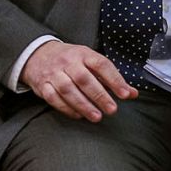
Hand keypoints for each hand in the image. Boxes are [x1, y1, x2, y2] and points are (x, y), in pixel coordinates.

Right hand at [21, 40, 136, 120]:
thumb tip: (132, 93)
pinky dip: (66, 108)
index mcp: (83, 53)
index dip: (115, 80)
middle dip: (99, 96)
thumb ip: (112, 77)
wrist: (38, 54)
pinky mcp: (43, 86)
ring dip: (84, 105)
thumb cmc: (71, 60)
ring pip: (68, 90)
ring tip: (97, 117)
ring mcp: (54, 73)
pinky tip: (78, 115)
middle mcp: (68, 62)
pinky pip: (54, 98)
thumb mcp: (91, 61)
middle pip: (84, 79)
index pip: (102, 65)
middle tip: (112, 110)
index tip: (125, 94)